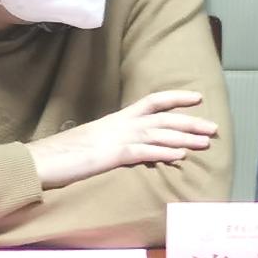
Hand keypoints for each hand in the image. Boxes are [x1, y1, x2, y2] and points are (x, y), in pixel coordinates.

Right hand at [26, 90, 217, 188]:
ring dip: (184, 138)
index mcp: (118, 118)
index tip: (198, 98)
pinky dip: (163, 153)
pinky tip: (179, 156)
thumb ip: (117, 139)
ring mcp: (117, 138)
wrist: (43, 160)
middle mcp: (122, 124)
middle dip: (191, 122)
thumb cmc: (68, 153)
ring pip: (158, 134)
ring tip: (205, 142)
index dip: (176, 98)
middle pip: (163, 118)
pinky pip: (143, 152)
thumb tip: (133, 145)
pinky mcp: (112, 155)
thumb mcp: (97, 140)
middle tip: (214, 127)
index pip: (153, 101)